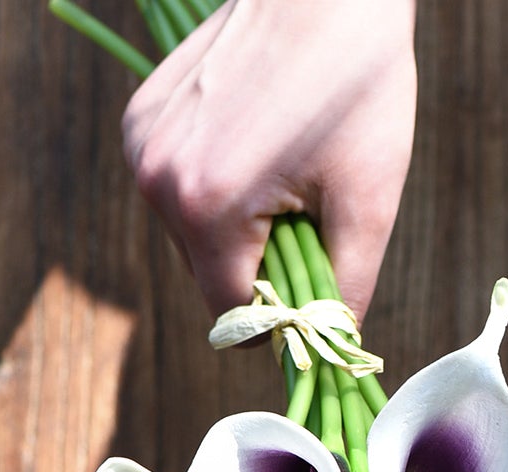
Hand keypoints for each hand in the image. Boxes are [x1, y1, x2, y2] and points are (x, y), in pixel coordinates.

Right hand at [121, 0, 416, 322]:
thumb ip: (346, 290)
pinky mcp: (138, 120)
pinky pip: (178, 191)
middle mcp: (156, 179)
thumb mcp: (369, 203)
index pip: (235, 315)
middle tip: (309, 212)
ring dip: (240, 229)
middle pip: (210, 278)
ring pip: (193, 238)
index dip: (282, 317)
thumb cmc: (357, 85)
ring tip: (284, 170)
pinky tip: (254, 145)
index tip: (317, 289)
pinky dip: (217, 190)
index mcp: (207, 208)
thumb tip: (333, 350)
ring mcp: (140, 145)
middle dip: (261, 267)